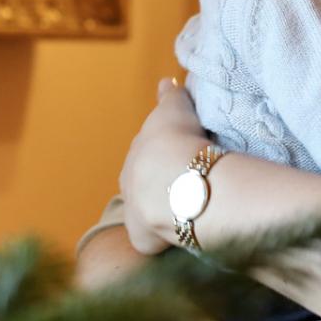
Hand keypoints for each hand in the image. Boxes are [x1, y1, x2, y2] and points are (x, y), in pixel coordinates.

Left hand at [119, 78, 207, 255]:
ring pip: (148, 212)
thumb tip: (165, 80)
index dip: (165, 155)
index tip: (183, 155)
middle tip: (190, 182)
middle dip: (162, 184)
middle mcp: (128, 184)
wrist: (176, 179)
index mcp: (134, 155)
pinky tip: (189, 230)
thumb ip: (170, 96)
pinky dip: (168, 236)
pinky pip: (155, 239)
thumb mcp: (175, 109)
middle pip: (145, 184)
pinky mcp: (143, 239)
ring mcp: (133, 213)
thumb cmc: (176, 139)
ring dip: (164, 210)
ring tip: (191, 208)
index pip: (147, 156)